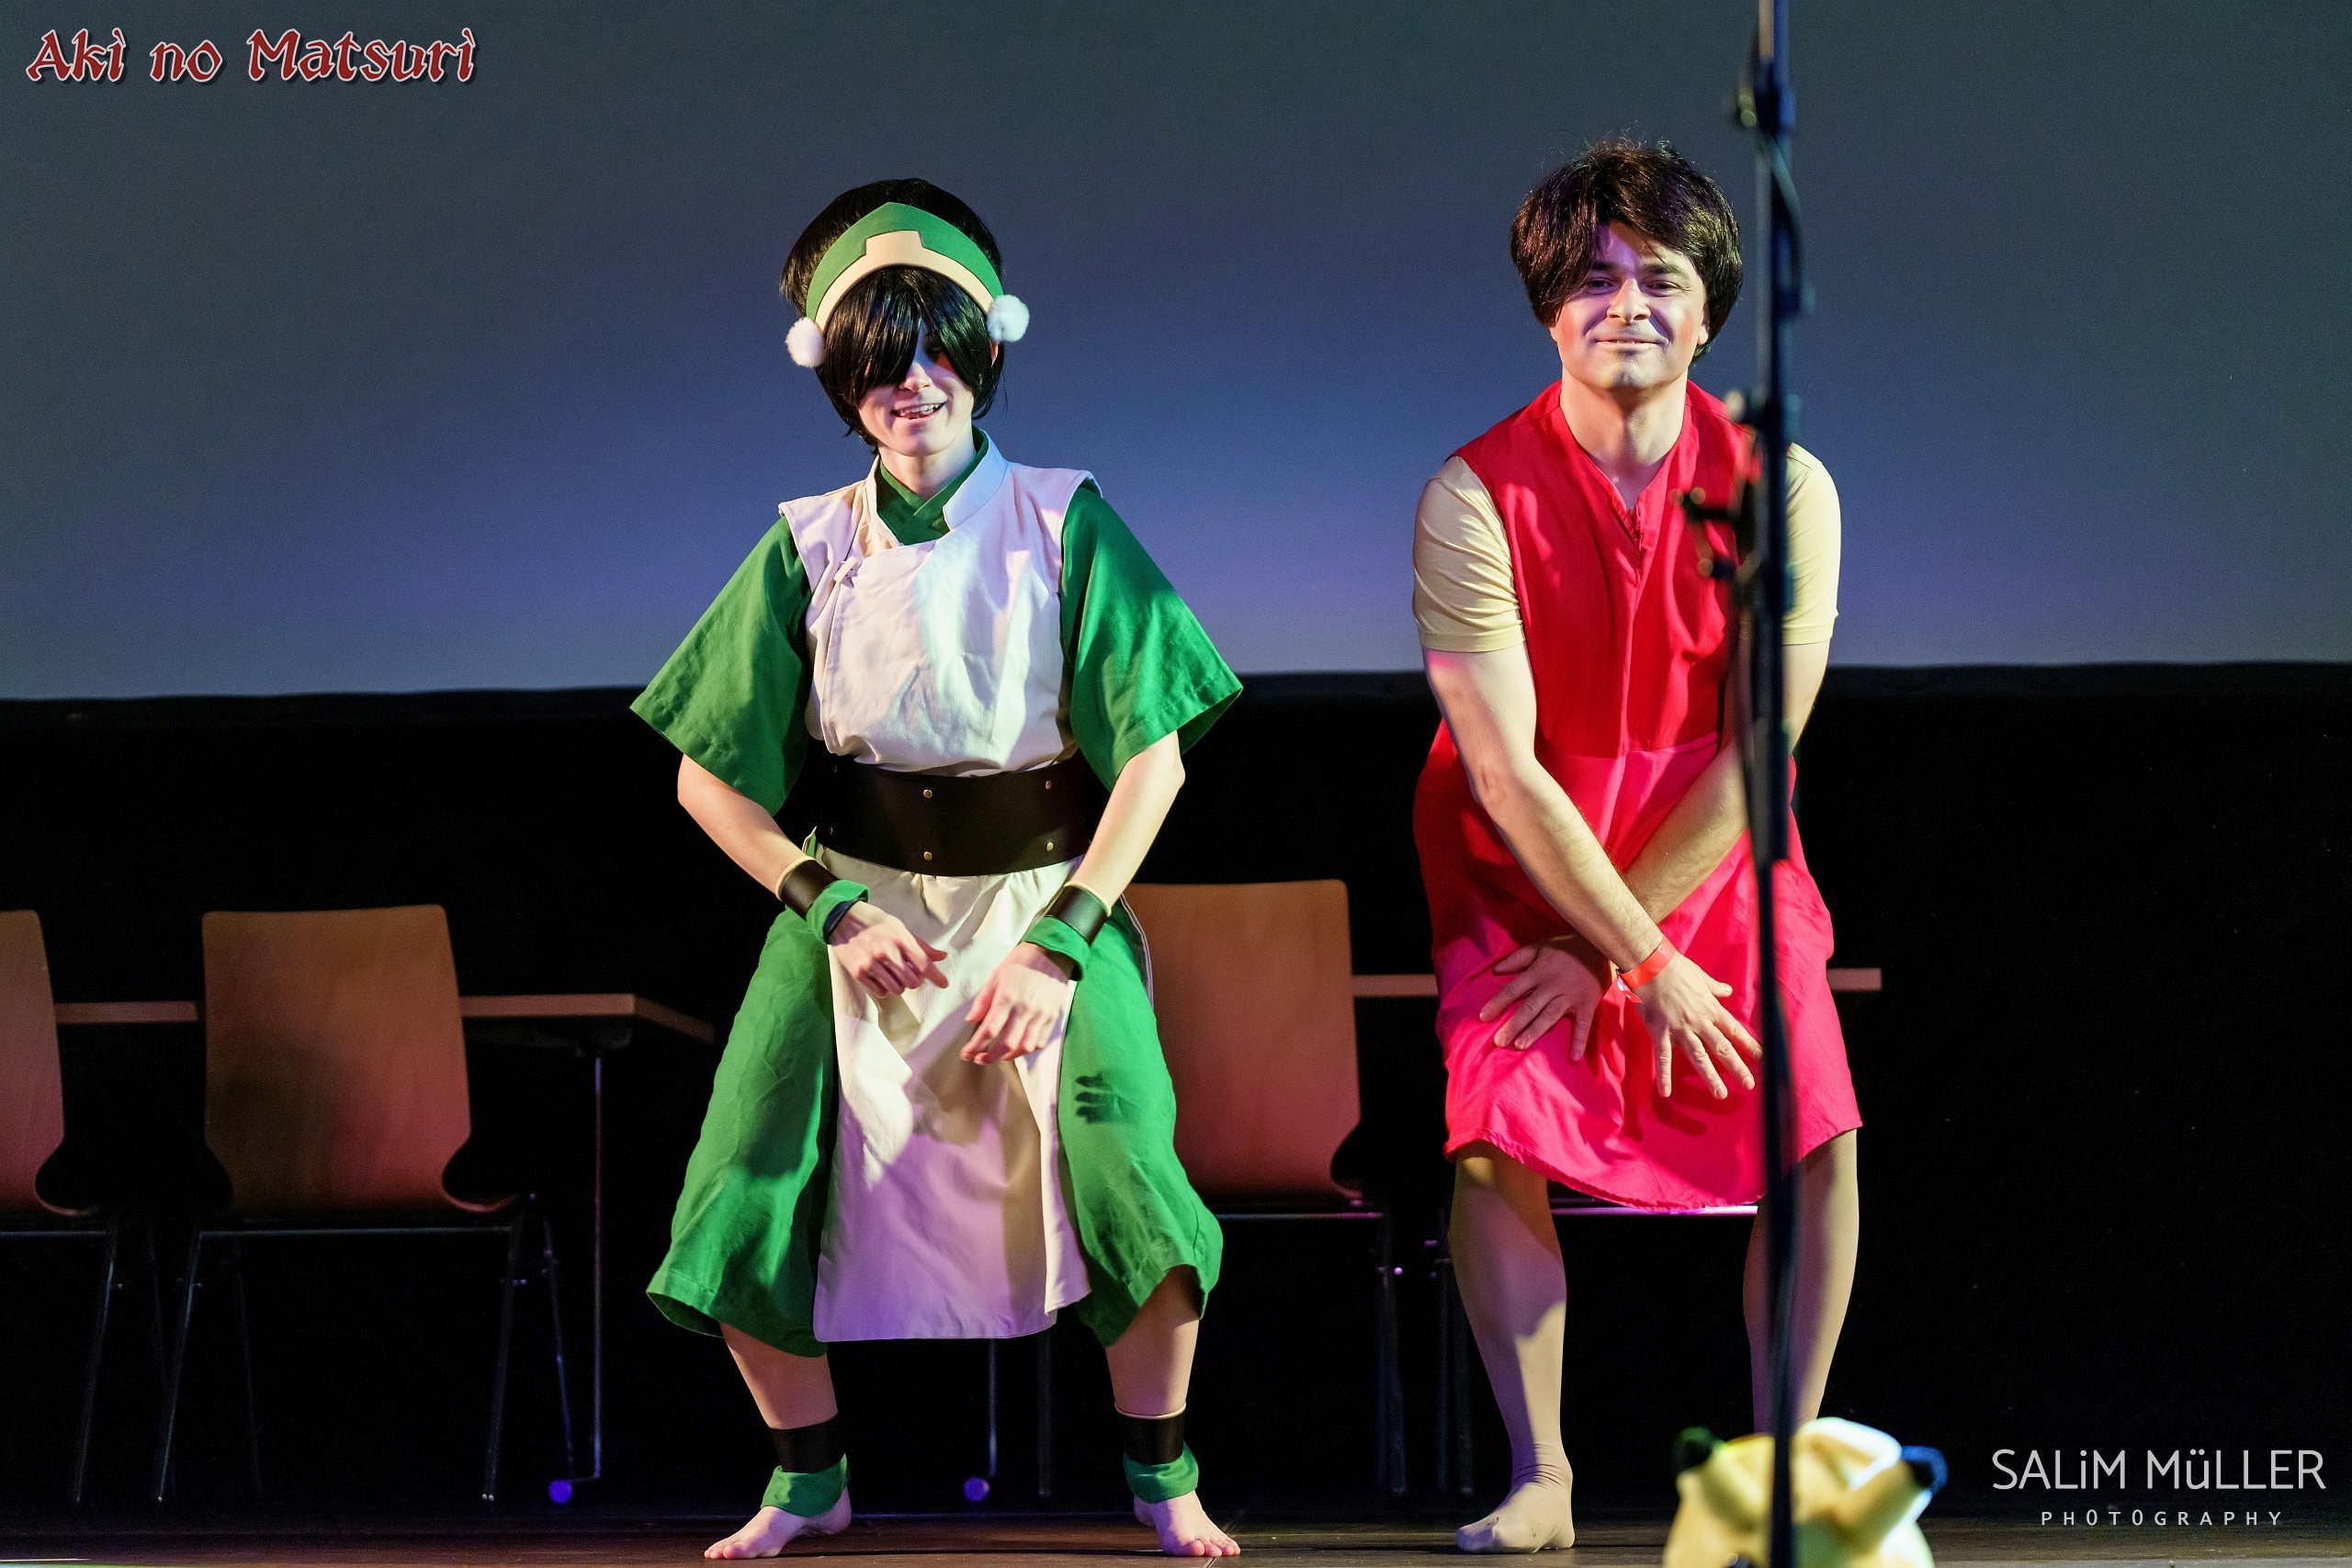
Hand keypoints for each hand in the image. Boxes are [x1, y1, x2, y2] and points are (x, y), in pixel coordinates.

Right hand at [827, 902, 947, 997]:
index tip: (944, 984)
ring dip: (899, 985)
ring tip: (893, 975)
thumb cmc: (874, 922)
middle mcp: (886, 951)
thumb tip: (941, 957)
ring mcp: (871, 963)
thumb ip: (920, 945)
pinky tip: (881, 977)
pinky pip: (880, 992)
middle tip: (909, 973)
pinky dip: (884, 988)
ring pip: (897, 989)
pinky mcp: (858, 972)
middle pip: (912, 981)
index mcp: (899, 938)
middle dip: (914, 980)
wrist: (841, 919)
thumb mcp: (898, 927)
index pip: (923, 963)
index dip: (936, 977)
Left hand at [963, 943, 1072, 1064]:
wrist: (1053, 953)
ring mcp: (1040, 1014)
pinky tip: (1017, 1049)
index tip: (966, 1054)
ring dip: (1008, 1056)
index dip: (975, 1046)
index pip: (989, 1029)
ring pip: (1024, 1047)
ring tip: (998, 1056)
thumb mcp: (996, 975)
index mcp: (1007, 997)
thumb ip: (983, 1000)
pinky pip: (1040, 1041)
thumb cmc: (1022, 962)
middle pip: (1006, 1043)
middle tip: (979, 1059)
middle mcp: (1024, 1009)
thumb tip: (971, 1020)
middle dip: (989, 1057)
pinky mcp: (1052, 1017)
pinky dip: (1027, 1050)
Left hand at [1480, 934, 1612, 1055]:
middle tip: (1499, 1041)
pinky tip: (1574, 1058)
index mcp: (1538, 972)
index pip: (1513, 989)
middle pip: (1529, 1008)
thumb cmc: (1567, 946)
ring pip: (1549, 1017)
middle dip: (1513, 1025)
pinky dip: (1579, 1041)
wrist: (1600, 944)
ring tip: (1520, 1046)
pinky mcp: (1586, 1005)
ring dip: (1535, 1032)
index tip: (1483, 1017)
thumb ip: (1518, 959)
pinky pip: (1583, 1025)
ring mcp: (1569, 997)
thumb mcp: (1540, 946)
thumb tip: (1496, 970)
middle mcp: (1551, 987)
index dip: (1497, 1003)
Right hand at [1630, 953, 1759, 1098]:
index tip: (1761, 1057)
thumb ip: (1715, 988)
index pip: (1734, 1030)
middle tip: (1748, 1084)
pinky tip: (1665, 1091)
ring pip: (1698, 1056)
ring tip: (1720, 1093)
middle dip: (1736, 1067)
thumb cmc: (1677, 969)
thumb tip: (1728, 991)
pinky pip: (1663, 1056)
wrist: (1652, 965)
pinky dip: (1664, 1074)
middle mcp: (1699, 1022)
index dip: (1749, 1044)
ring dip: (1710, 1076)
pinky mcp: (1660, 1032)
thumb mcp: (1701, 977)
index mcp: (1710, 1009)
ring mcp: (1680, 1029)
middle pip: (1721, 1047)